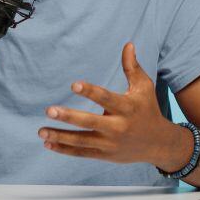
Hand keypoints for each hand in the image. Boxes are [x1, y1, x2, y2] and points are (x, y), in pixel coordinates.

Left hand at [38, 43, 173, 163]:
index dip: (90, 91)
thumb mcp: (144, 87)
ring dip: (60, 136)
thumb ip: (132, 67)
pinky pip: (82, 152)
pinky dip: (64, 149)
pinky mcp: (105, 154)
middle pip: (90, 122)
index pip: (106, 98)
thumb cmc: (147, 109)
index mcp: (126, 108)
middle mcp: (118, 127)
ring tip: (41, 131)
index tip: (73, 84)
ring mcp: (110, 143)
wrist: (159, 144)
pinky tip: (47, 143)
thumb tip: (128, 44)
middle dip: (68, 117)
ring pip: (82, 141)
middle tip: (49, 110)